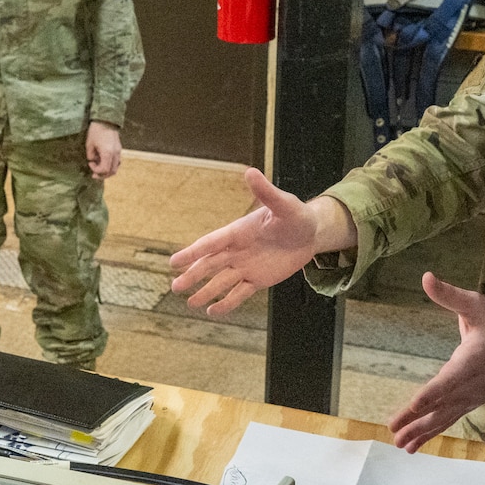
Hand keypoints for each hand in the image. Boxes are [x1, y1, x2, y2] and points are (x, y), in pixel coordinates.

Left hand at [85, 122, 122, 178]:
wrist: (106, 120)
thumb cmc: (96, 131)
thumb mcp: (89, 144)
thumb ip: (91, 156)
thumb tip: (93, 161)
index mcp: (107, 153)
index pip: (104, 169)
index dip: (96, 170)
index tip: (90, 163)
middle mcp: (115, 154)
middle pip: (112, 172)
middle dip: (102, 175)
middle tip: (94, 175)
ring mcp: (118, 151)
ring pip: (115, 168)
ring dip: (107, 172)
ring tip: (99, 170)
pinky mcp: (119, 149)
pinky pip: (117, 162)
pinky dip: (111, 166)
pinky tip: (104, 163)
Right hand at [169, 167, 355, 316]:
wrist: (311, 233)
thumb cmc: (296, 215)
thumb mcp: (283, 204)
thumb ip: (266, 192)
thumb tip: (250, 172)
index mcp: (238, 232)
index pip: (211, 243)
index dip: (192, 253)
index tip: (173, 262)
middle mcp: (237, 250)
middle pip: (210, 265)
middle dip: (193, 276)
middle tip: (175, 288)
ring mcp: (246, 266)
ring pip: (221, 281)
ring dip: (206, 292)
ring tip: (191, 303)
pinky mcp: (257, 279)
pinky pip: (239, 293)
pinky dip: (227, 303)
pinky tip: (213, 312)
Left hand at [388, 272, 484, 453]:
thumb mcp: (476, 305)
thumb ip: (450, 295)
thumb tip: (426, 278)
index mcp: (471, 361)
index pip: (448, 380)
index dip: (430, 394)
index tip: (413, 406)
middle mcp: (470, 384)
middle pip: (441, 405)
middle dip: (417, 420)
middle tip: (394, 432)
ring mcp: (471, 397)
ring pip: (444, 417)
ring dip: (421, 432)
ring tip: (400, 445)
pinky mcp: (470, 403)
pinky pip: (448, 420)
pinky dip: (431, 432)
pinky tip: (413, 445)